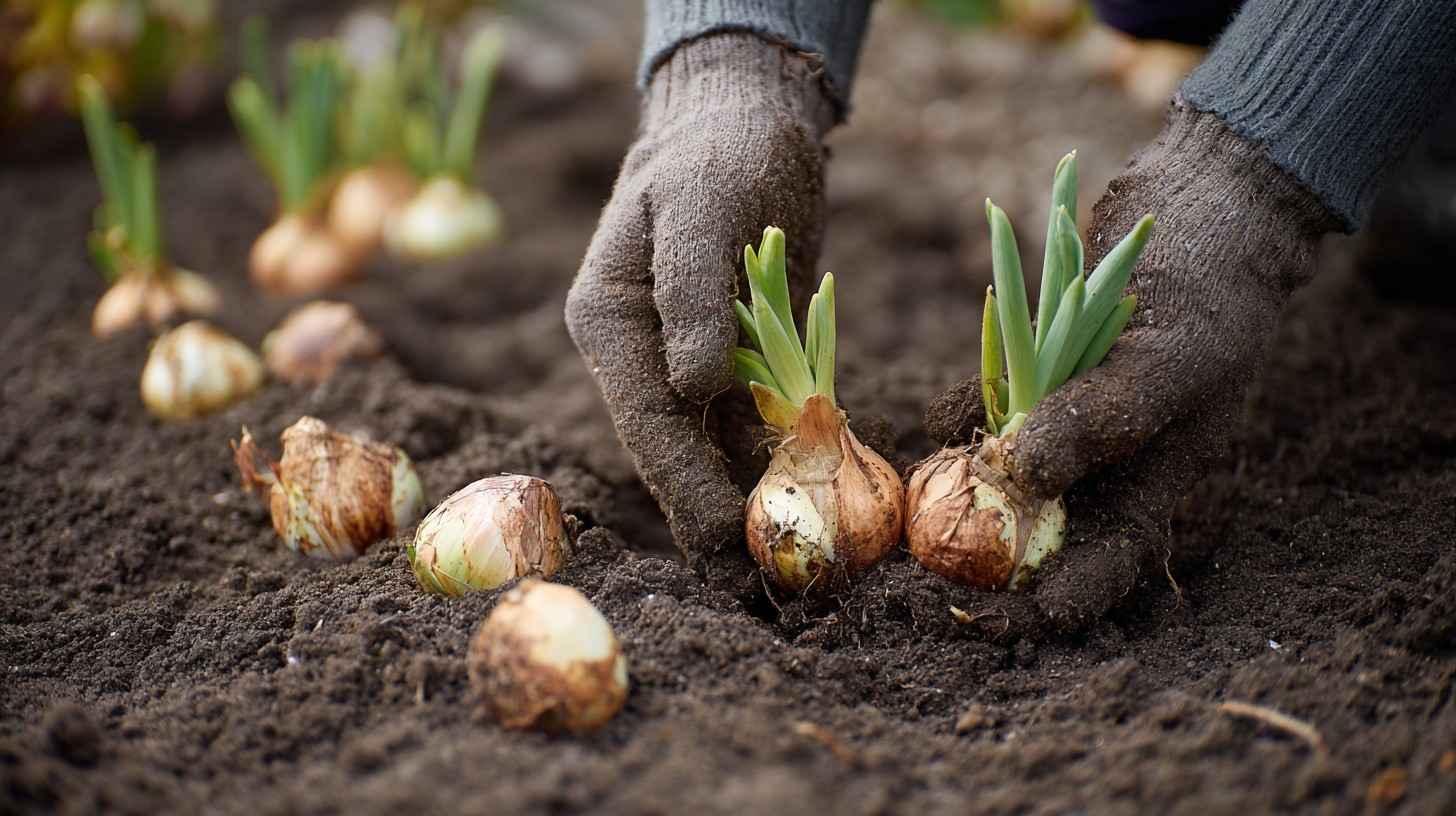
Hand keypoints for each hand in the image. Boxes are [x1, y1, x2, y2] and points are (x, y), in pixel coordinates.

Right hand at [565, 34, 833, 590]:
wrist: (747, 123)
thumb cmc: (718, 151)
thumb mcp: (702, 206)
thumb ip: (691, 294)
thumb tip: (696, 387)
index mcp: (609, 322)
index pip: (644, 420)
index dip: (682, 487)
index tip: (721, 543)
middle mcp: (640, 352)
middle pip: (674, 451)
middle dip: (711, 518)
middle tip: (754, 589)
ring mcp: (684, 360)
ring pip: (712, 449)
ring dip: (745, 507)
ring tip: (783, 574)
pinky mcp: (733, 359)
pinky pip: (750, 426)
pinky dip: (774, 468)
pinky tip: (805, 512)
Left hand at [929, 97, 1339, 632]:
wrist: (1202, 201)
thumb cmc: (1206, 290)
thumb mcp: (1164, 362)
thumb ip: (1097, 421)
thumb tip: (1016, 477)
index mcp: (1155, 479)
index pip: (1104, 565)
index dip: (1055, 604)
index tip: (997, 622)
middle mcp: (1108, 462)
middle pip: (1043, 538)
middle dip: (988, 570)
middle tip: (927, 591)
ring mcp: (1069, 419)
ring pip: (1007, 482)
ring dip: (962, 504)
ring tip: (912, 533)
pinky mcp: (1037, 373)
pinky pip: (988, 415)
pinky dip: (959, 428)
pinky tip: (930, 435)